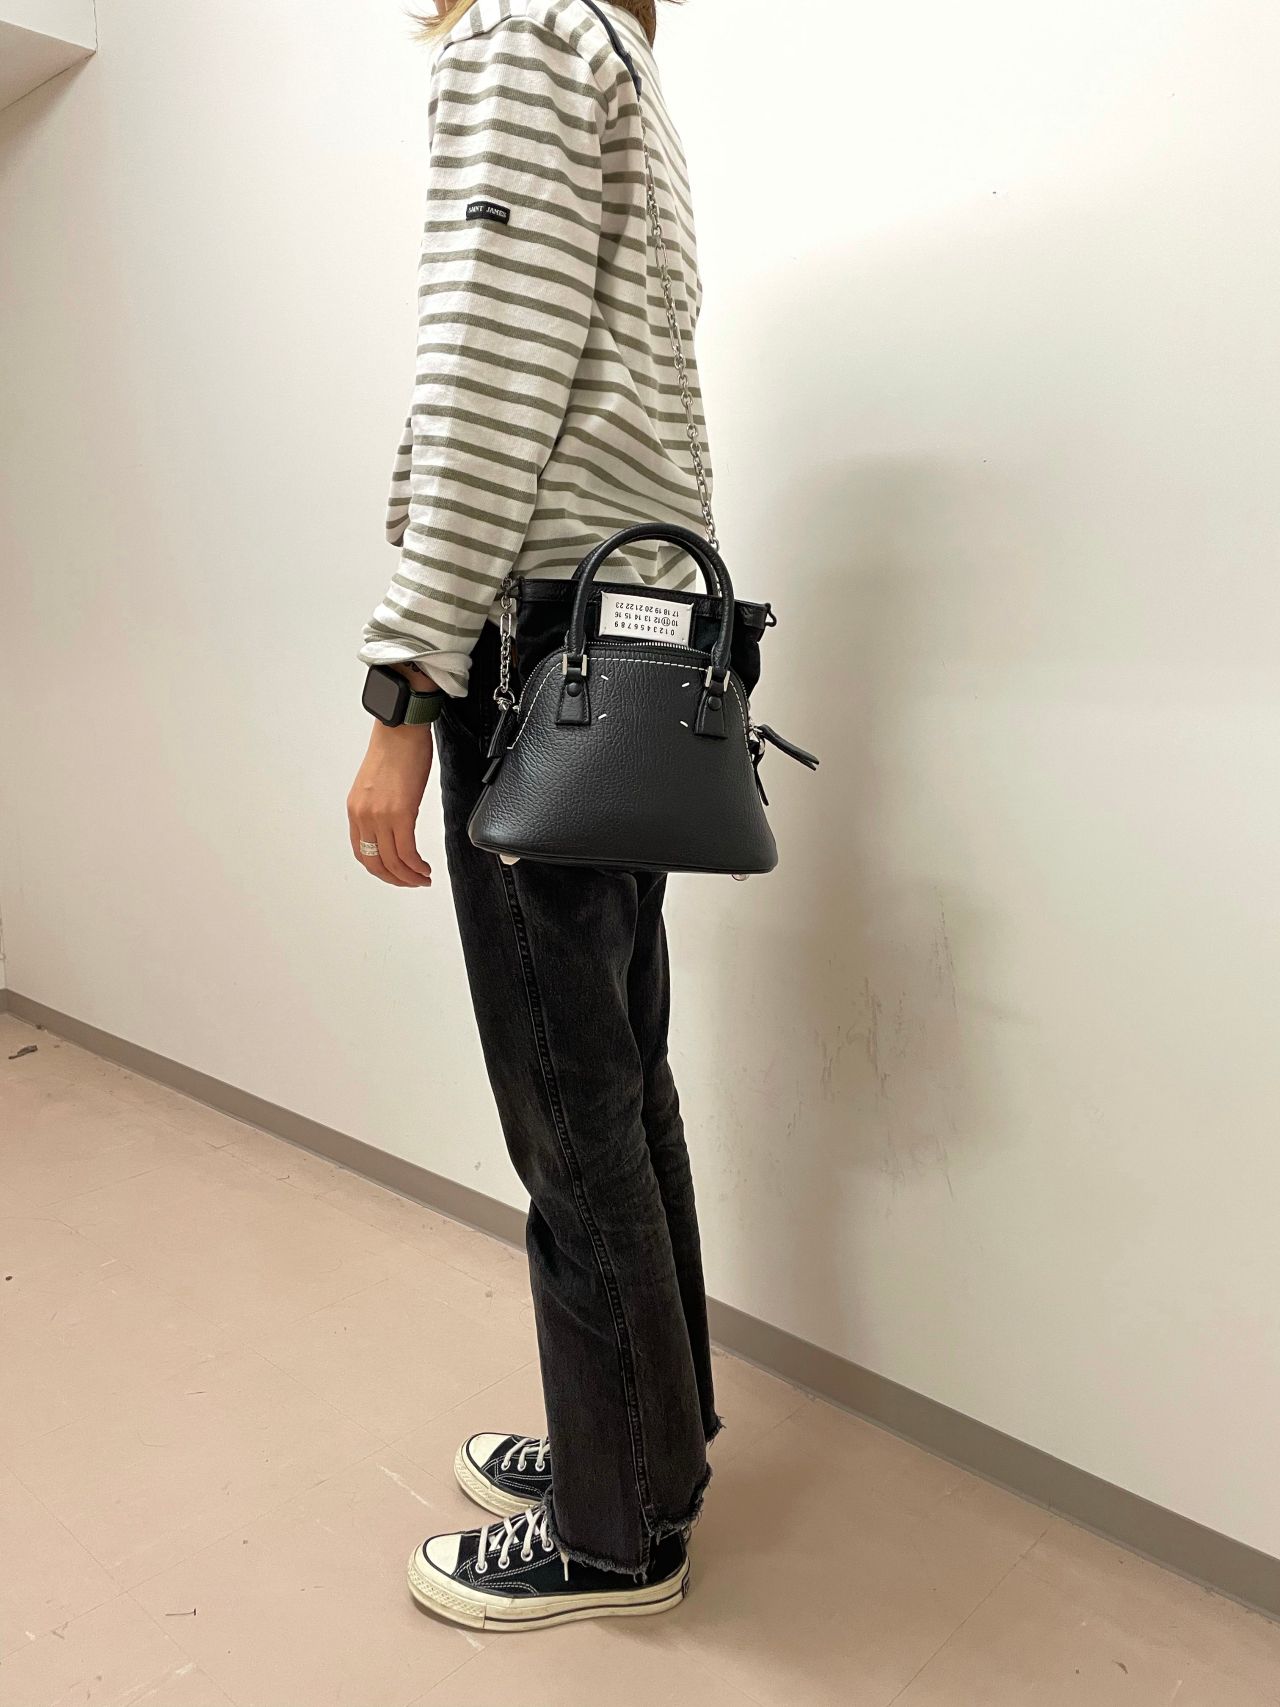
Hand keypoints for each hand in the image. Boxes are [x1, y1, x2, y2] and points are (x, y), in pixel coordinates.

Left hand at [347, 722, 434, 887]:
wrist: (400, 730)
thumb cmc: (393, 749)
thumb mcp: (376, 785)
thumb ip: (379, 808)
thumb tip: (392, 825)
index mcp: (355, 811)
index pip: (362, 852)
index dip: (379, 869)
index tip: (395, 874)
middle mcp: (363, 816)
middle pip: (376, 862)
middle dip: (395, 879)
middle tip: (411, 882)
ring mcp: (380, 816)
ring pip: (393, 861)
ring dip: (409, 876)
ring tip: (422, 878)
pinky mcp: (400, 813)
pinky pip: (407, 851)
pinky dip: (416, 866)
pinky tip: (425, 868)